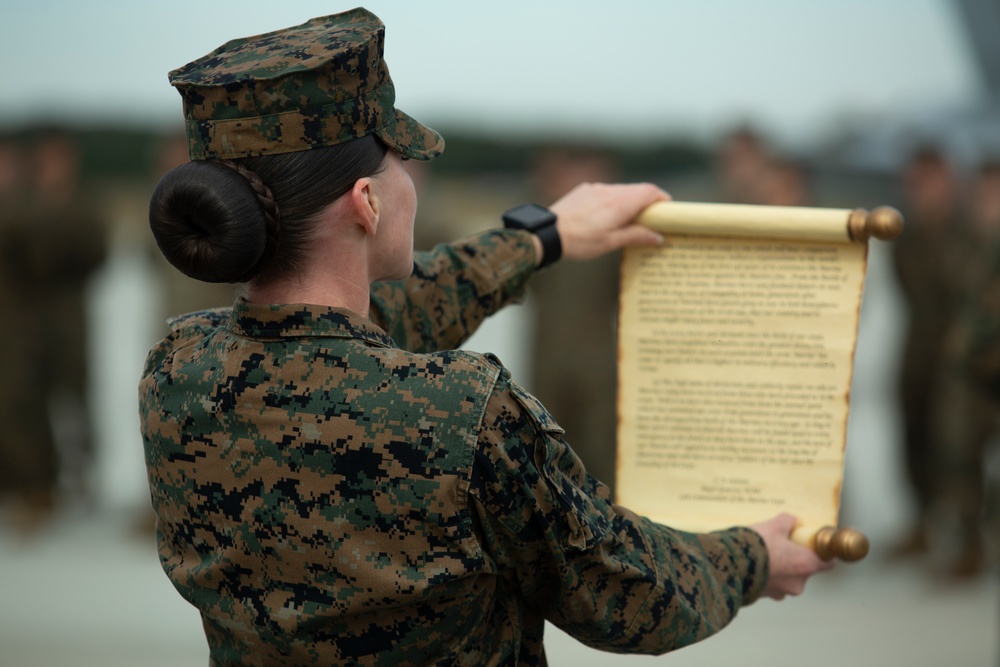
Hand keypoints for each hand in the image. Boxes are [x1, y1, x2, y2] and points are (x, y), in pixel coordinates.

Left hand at [549, 182, 669, 261]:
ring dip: (629, 202)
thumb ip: (636, 236)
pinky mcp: (584, 190)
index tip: (667, 209)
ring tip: (627, 221)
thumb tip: (657, 236)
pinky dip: (613, 201)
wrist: (547, 233)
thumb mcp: (610, 242)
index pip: (649, 191)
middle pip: (637, 190)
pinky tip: (605, 217)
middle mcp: (610, 191)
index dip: (662, 198)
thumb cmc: (580, 241)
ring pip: (621, 191)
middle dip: (647, 202)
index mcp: (620, 203)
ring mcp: (596, 188)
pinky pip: (605, 192)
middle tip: (651, 219)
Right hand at [750, 513, 834, 599]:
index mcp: (805, 564)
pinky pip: (769, 584)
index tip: (815, 545)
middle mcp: (797, 583)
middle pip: (804, 569)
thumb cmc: (755, 545)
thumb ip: (787, 522)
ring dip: (779, 568)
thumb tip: (792, 520)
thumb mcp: (773, 526)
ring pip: (786, 578)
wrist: (727, 563)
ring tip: (762, 554)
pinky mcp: (763, 597)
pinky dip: (765, 576)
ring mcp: (780, 592)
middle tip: (781, 545)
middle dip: (794, 558)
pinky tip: (752, 564)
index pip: (827, 562)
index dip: (823, 553)